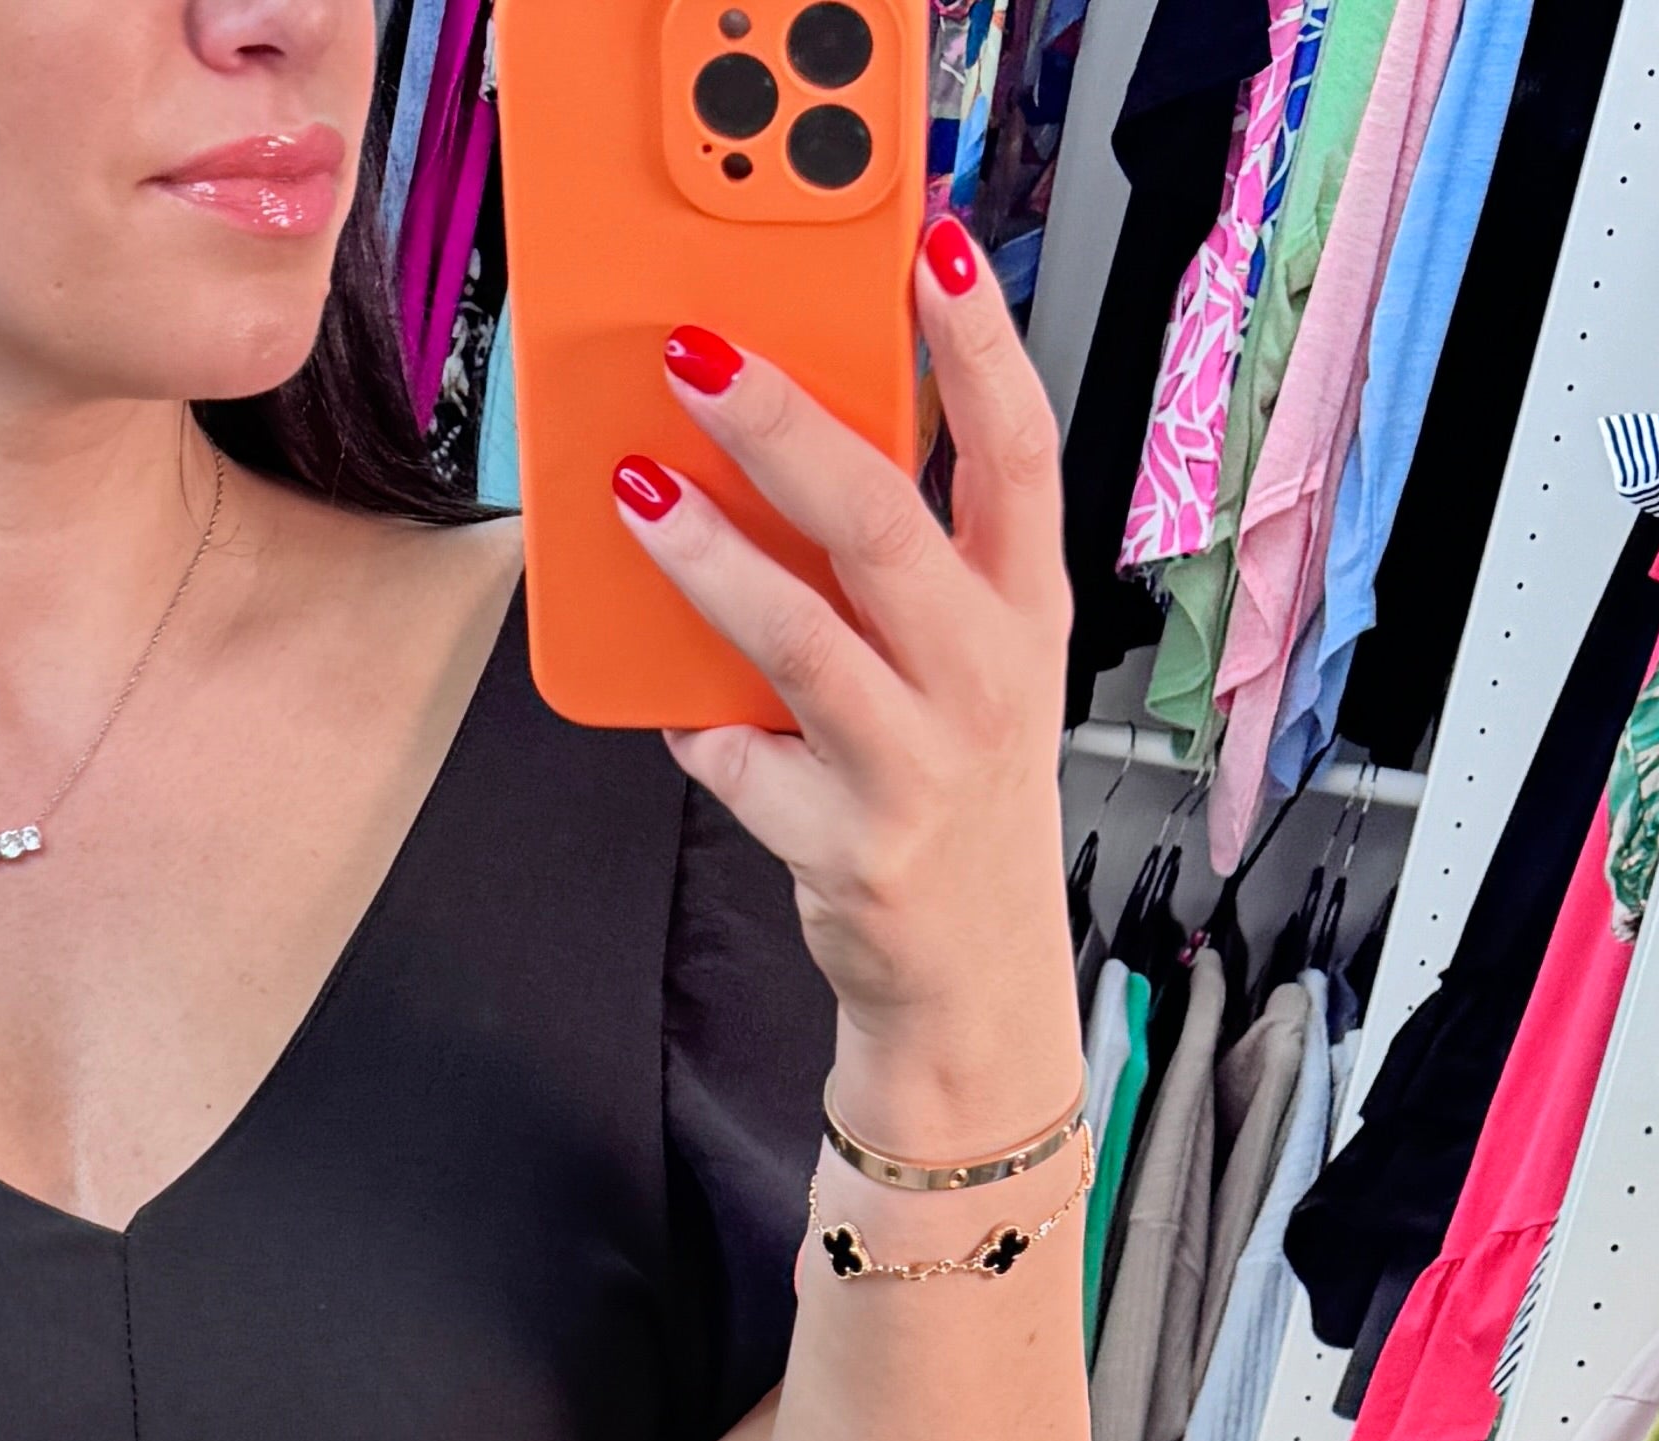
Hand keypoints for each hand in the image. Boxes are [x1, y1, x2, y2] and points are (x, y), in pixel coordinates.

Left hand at [614, 220, 1078, 1155]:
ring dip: (706, 555)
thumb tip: (792, 438)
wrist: (972, 978)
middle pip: (882, 523)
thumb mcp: (970, 663)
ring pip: (798, 636)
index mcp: (1024, 609)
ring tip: (635, 489)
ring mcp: (919, 766)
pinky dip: (699, 731)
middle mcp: (986, 678)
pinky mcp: (851, 845)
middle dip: (783, 426)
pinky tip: (677, 708)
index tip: (929, 245)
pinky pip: (742, 762)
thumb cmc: (954, 790)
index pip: (1019, 447)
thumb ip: (910, 562)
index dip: (976, 341)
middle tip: (696, 356)